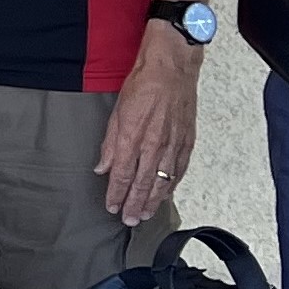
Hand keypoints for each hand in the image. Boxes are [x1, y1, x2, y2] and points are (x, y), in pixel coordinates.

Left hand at [96, 23, 201, 223]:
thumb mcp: (116, 111)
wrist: (171, 68)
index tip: (111, 206)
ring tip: (145, 214)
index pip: (121, 175)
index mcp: (132, 137)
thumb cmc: (142, 85)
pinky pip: (179, 170)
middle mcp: (153, 145)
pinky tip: (166, 194)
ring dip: (153, 200)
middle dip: (134, 204)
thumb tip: (102, 167)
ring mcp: (172, 144)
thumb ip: (110, 143)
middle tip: (129, 220)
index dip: (116, 194)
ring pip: (162, 181)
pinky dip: (172, 185)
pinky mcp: (186, 140)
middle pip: (142, 183)